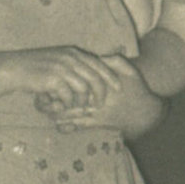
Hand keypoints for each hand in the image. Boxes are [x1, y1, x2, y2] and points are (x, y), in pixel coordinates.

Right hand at [10, 46, 121, 107]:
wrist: (14, 69)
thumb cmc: (36, 67)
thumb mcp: (57, 60)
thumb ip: (73, 64)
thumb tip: (90, 75)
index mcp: (73, 52)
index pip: (99, 64)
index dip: (111, 76)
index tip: (119, 87)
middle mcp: (69, 58)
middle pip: (95, 76)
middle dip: (102, 92)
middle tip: (102, 104)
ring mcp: (61, 67)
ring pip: (84, 88)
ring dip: (84, 100)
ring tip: (81, 108)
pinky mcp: (52, 79)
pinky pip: (68, 95)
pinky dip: (68, 103)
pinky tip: (65, 106)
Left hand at [39, 56, 163, 139]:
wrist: (147, 112)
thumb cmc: (136, 88)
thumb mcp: (128, 69)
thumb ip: (113, 60)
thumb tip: (97, 56)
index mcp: (100, 83)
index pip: (74, 82)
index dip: (58, 82)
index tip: (46, 81)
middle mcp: (96, 99)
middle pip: (67, 99)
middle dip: (50, 100)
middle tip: (37, 98)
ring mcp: (96, 113)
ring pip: (69, 114)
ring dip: (54, 113)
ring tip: (43, 109)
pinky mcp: (97, 124)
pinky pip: (77, 127)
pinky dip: (65, 126)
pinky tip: (57, 123)